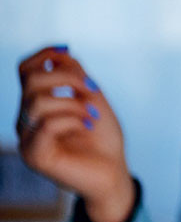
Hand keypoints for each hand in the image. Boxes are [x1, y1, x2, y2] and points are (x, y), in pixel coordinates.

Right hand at [16, 46, 134, 221]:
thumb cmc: (102, 136)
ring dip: (73, 103)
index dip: (42, 55)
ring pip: (37, 102)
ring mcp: (28, 139)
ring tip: (92, 114)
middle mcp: (27, 120)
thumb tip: (59, 53)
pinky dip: (72, 120)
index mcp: (38, 104)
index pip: (25, 71)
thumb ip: (75, 75)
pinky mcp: (34, 156)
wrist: (114, 170)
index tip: (66, 51)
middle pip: (31, 81)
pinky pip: (46, 125)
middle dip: (66, 77)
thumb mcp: (92, 97)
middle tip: (93, 89)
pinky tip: (86, 127)